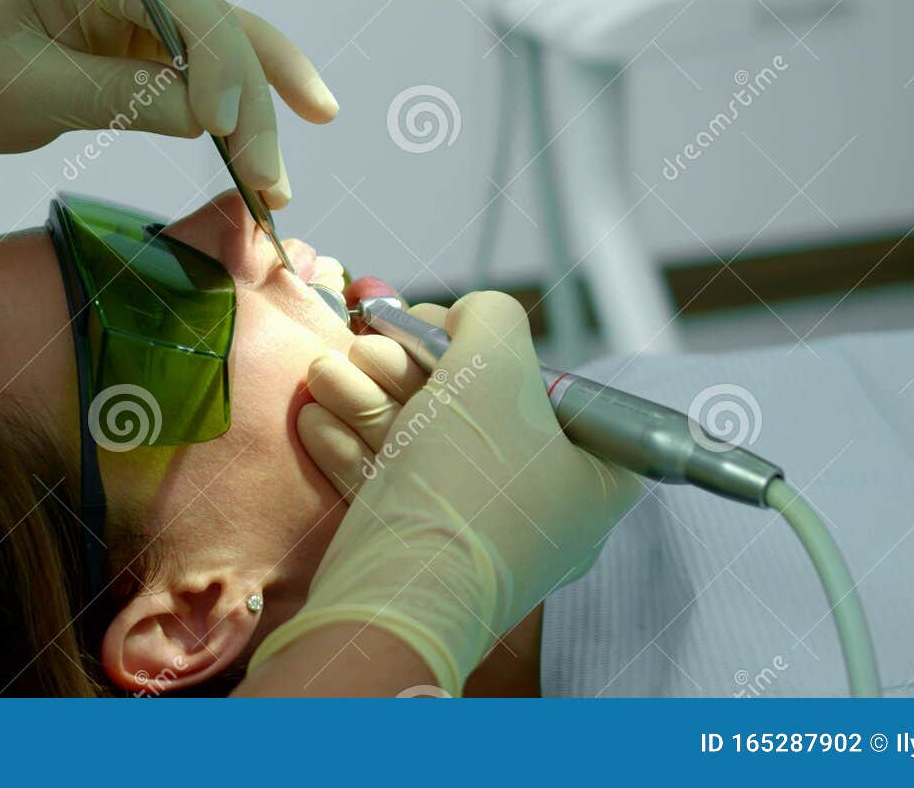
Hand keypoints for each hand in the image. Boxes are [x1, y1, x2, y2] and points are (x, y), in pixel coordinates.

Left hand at [0, 0, 337, 207]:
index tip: (222, 126)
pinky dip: (239, 111)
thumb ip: (114, 97)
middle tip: (269, 182)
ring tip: (279, 186)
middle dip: (248, 103)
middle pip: (214, 24)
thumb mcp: (26, 91)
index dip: (213, 58)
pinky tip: (278, 144)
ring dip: (258, 113)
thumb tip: (207, 120)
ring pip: (227, 47)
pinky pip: (211, 67)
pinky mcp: (153, 31)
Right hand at [255, 291, 640, 693]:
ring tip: (329, 372)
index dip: (497, 349)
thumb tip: (467, 319)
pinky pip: (392, 481)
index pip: (555, 388)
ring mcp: (478, 532)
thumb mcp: (495, 363)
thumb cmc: (465, 483)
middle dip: (408, 368)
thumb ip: (490, 315)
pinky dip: (353, 444)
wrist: (393, 597)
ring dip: (367, 396)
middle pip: (476, 408)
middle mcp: (545, 507)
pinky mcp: (421, 549)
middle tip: (374, 349)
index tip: (448, 334)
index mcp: (595, 476)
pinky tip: (318, 417)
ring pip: (423, 441)